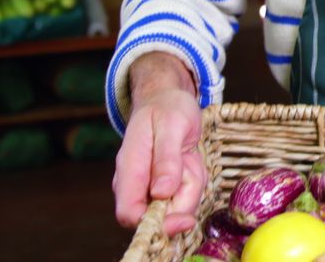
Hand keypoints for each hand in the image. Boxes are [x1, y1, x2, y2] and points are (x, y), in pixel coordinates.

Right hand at [113, 52, 204, 235]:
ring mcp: (151, 187)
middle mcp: (136, 185)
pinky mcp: (167, 187)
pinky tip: (189, 160)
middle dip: (185, 198)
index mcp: (129, 170)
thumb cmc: (166, 108)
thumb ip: (166, 159)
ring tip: (188, 156)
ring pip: (179, 206)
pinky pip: (187, 196)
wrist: (166, 99)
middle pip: (160, 217)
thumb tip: (162, 193)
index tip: (185, 218)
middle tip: (190, 166)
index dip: (156, 224)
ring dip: (192, 184)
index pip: (130, 214)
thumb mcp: (171, 126)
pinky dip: (195, 180)